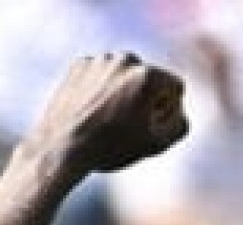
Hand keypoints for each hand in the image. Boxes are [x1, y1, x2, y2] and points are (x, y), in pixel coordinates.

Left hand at [27, 53, 188, 173]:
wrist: (62, 147)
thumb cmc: (110, 147)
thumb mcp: (156, 144)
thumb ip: (180, 124)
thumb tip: (179, 110)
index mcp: (148, 75)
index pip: (175, 87)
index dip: (168, 110)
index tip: (149, 126)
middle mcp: (125, 59)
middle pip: (150, 78)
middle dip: (145, 98)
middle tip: (128, 124)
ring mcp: (100, 60)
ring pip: (124, 75)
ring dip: (123, 93)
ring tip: (108, 119)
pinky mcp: (80, 65)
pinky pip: (102, 75)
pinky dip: (101, 90)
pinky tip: (92, 111)